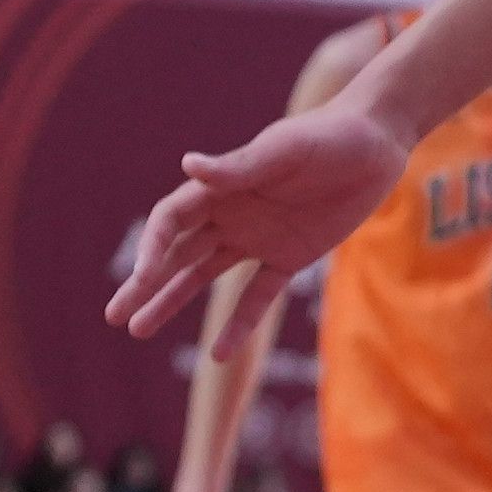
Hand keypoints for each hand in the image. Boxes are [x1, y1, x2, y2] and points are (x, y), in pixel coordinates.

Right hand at [111, 99, 394, 345]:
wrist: (377, 143)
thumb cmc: (327, 136)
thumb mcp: (284, 151)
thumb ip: (239, 166)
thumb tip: (188, 164)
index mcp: (222, 186)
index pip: (172, 220)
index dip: (153, 247)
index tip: (143, 277)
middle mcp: (231, 214)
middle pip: (177, 254)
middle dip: (145, 284)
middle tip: (114, 316)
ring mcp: (258, 238)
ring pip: (204, 277)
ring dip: (172, 302)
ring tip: (138, 330)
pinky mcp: (290, 257)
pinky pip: (257, 296)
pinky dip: (239, 324)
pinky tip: (218, 354)